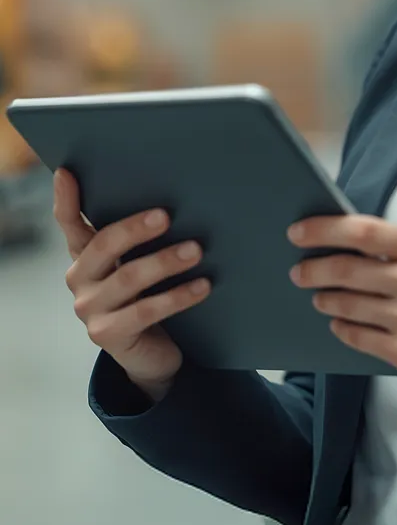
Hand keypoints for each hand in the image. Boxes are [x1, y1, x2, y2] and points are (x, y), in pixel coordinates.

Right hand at [55, 169, 210, 403]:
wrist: (151, 353)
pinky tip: (202, 286)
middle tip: (166, 216)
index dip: (66, 199)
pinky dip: (177, 296)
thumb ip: (139, 239)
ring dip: (165, 261)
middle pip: (103, 246)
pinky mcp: (107, 335)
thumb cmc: (147, 295)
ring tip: (195, 250)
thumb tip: (173, 202)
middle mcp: (79, 279)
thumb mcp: (138, 263)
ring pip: (129, 278)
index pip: (69, 223)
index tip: (67, 172)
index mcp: (84, 255)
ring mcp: (89, 309)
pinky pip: (146, 311)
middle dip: (134, 229)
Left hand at [288, 214, 396, 423]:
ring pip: (346, 305)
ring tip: (320, 296)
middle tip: (299, 271)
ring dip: (325, 299)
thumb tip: (355, 243)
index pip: (364, 232)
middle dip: (314, 269)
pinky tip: (340, 322)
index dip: (324, 229)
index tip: (299, 231)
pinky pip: (358, 337)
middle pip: (347, 269)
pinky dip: (342, 327)